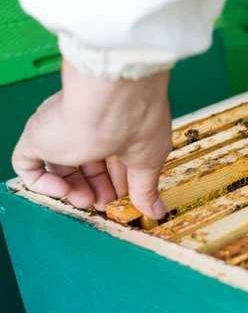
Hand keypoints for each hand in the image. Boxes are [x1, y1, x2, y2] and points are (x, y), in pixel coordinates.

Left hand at [12, 60, 171, 219]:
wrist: (111, 101)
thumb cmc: (138, 119)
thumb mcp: (149, 161)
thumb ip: (147, 189)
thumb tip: (155, 211)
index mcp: (118, 125)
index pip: (114, 159)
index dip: (118, 183)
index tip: (124, 201)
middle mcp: (89, 124)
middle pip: (87, 163)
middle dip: (97, 188)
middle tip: (104, 205)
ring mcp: (61, 130)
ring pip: (59, 165)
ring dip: (74, 189)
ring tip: (87, 202)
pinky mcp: (37, 136)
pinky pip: (27, 164)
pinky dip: (42, 183)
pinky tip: (64, 190)